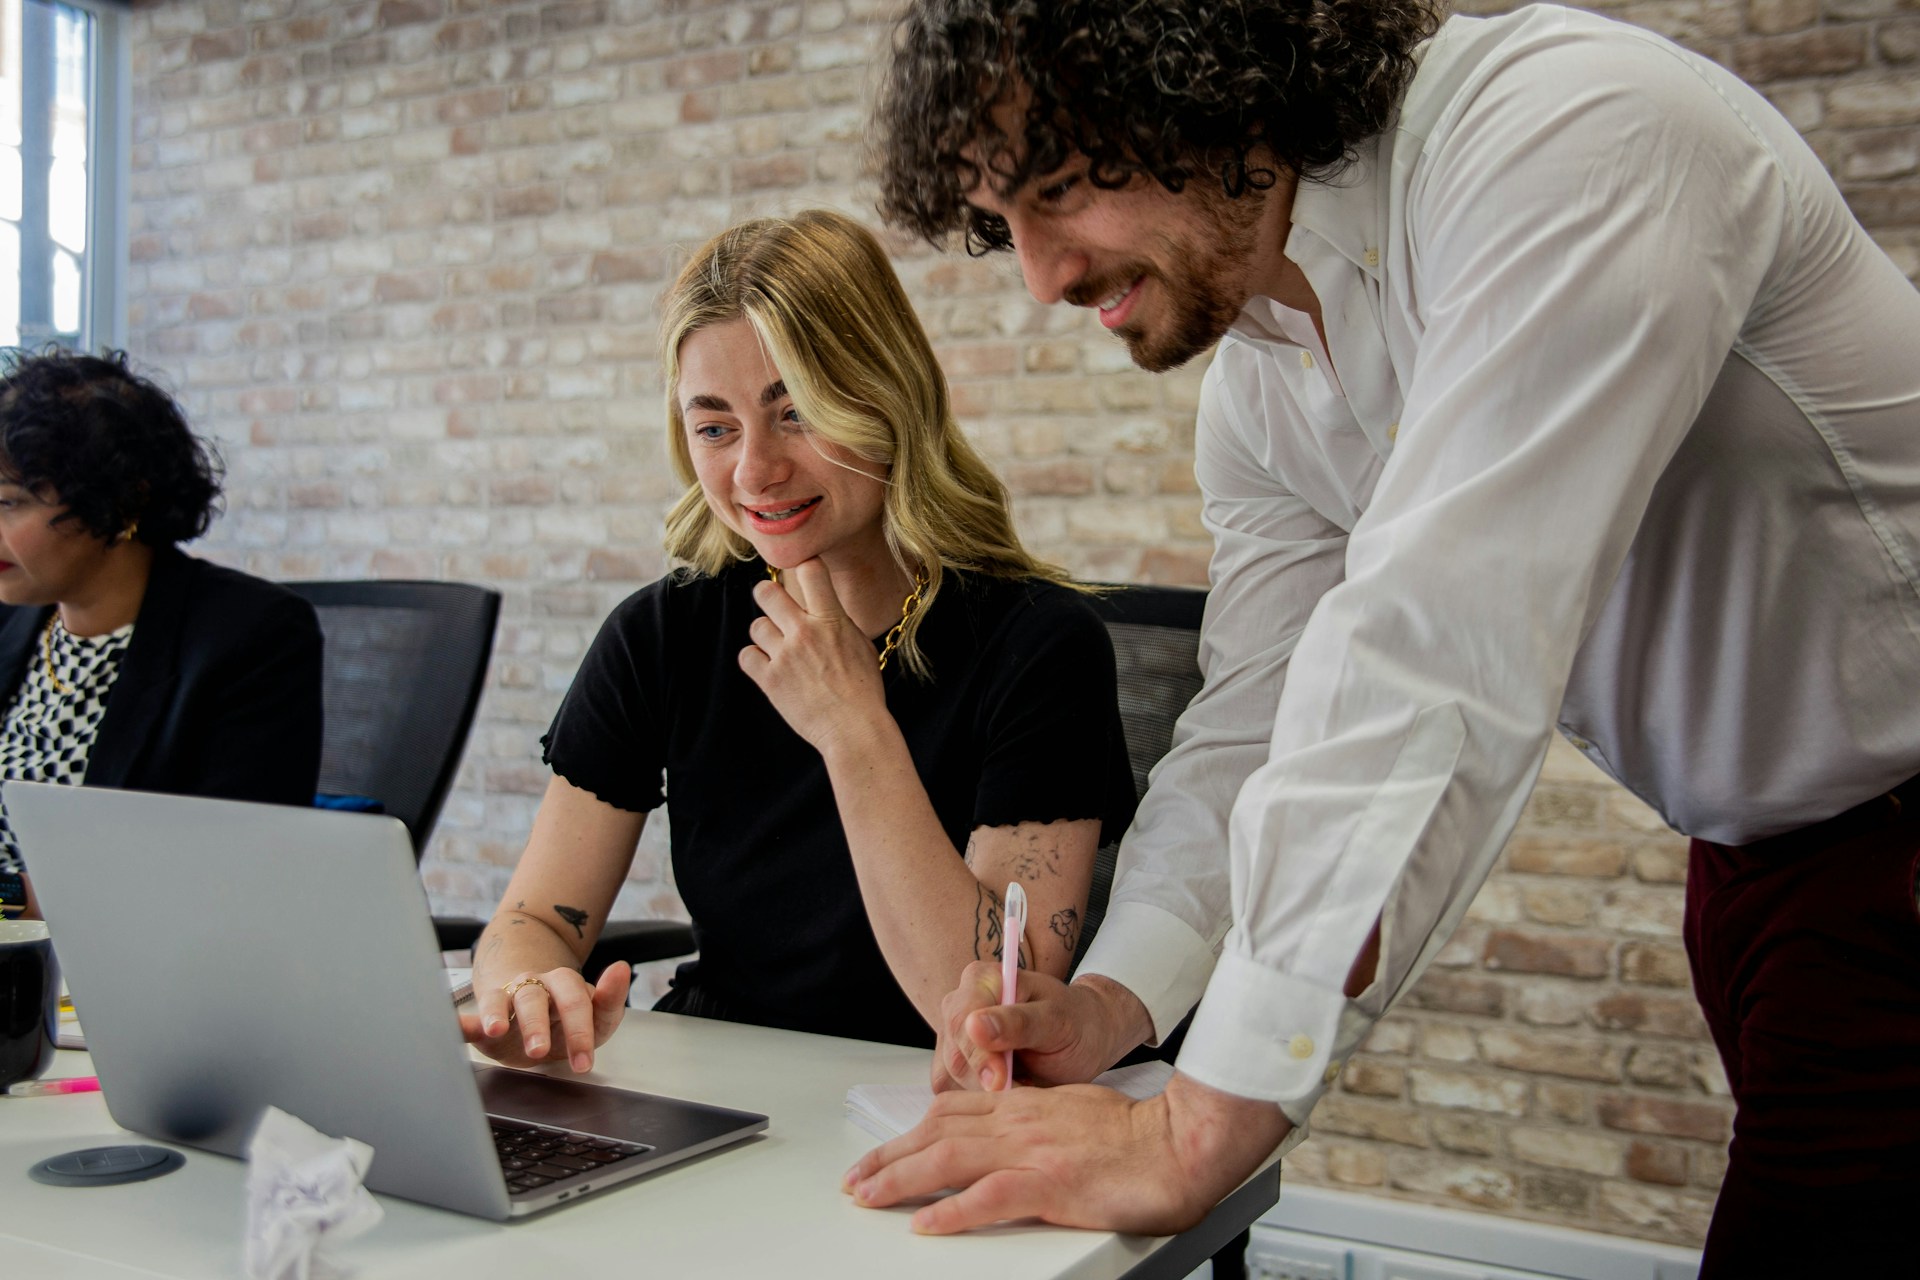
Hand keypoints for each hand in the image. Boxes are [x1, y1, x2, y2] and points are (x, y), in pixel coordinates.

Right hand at [461, 962, 629, 1072]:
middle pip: (535, 997)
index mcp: (565, 986)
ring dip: (497, 1015)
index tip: (583, 1062)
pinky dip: (460, 1022)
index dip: (580, 1031)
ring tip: (496, 1030)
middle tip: (538, 1051)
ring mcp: (506, 1000)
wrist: (531, 1009)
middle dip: (536, 1024)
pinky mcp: (482, 1019)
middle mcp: (534, 987)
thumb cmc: (565, 1018)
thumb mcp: (596, 1017)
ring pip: (501, 1000)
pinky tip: (453, 1026)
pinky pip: (468, 1017)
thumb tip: (621, 967)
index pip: (576, 1000)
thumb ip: (611, 1000)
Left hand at [738, 560, 891, 754]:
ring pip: (756, 626)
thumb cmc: (863, 689)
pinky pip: (746, 656)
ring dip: (766, 636)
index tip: (802, 575)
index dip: (803, 568)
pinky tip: (770, 668)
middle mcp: (805, 631)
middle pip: (766, 591)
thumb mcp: (861, 645)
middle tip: (773, 605)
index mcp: (832, 619)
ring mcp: (785, 655)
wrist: (854, 728)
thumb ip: (838, 622)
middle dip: (767, 595)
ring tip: (780, 650)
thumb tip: (823, 608)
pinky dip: (755, 661)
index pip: (810, 570)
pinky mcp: (770, 679)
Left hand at [844, 1071, 1291, 1234]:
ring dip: (900, 1179)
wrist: (1179, 1143)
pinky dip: (951, 1212)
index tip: (883, 1151)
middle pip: (936, 1133)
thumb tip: (1007, 1138)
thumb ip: (1036, 1121)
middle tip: (855, 1180)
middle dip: (888, 1156)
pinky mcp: (1050, 1185)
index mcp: (1025, 1106)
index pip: (951, 1111)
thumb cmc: (1137, 1135)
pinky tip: (925, 1225)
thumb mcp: (1074, 1112)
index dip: (909, 1131)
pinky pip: (988, 1198)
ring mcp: (1032, 1152)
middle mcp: (1020, 1123)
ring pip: (948, 1159)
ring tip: (868, 1198)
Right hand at [933, 965, 1149, 1092]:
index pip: (961, 1020)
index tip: (1000, 1081)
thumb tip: (974, 1026)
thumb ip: (1018, 1022)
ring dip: (988, 1092)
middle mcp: (961, 1004)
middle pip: (954, 1052)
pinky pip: (958, 1092)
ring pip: (954, 1077)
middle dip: (986, 1079)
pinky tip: (1015, 1090)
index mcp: (983, 979)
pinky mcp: (958, 1064)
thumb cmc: (1075, 1023)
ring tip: (1026, 1087)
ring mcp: (956, 1036)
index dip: (978, 1055)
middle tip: (1023, 1090)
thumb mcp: (1057, 1020)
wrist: (1085, 1037)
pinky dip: (986, 1100)